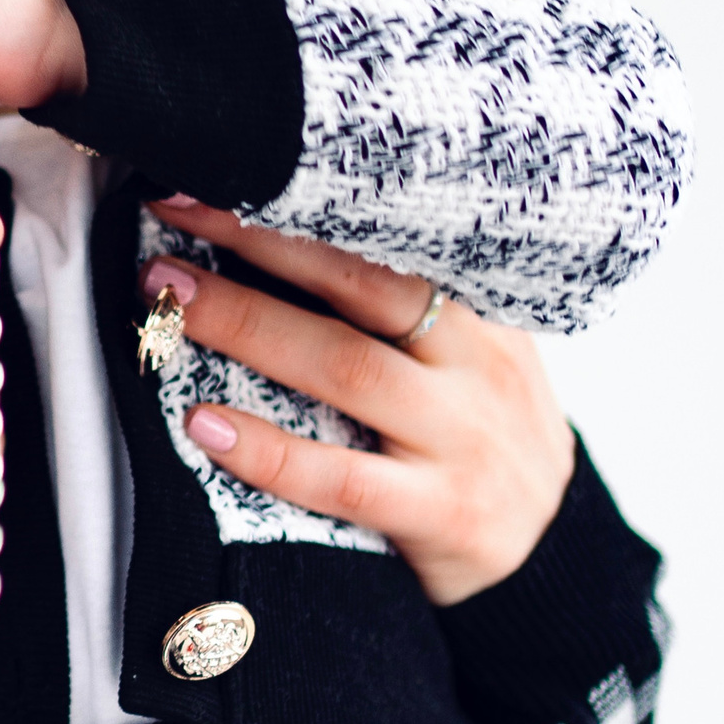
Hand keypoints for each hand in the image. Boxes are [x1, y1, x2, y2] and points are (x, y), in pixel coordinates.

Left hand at [145, 199, 574, 606]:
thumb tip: (264, 250)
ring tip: (169, 305)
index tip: (220, 168)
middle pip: (363, 285)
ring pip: (347, 367)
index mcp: (481, 314)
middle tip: (173, 213)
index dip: (302, 204)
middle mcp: (478, 364)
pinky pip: (342, 478)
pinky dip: (269, 451)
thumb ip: (400, 315)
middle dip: (261, 243)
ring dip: (249, 327)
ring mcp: (462, 439)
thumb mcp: (468, 363)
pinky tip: (206, 425)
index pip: (389, 240)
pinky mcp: (444, 513)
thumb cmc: (475, 443)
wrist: (554, 556)